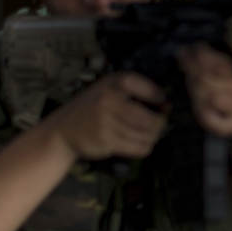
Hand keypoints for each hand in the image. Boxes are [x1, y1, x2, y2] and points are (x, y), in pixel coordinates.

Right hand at [43, 72, 167, 159]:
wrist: (63, 128)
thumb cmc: (93, 107)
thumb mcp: (110, 89)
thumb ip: (136, 92)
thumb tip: (167, 104)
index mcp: (115, 82)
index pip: (152, 90)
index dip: (161, 99)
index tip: (163, 105)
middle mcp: (111, 99)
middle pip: (152, 119)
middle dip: (161, 123)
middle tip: (160, 124)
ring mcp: (107, 121)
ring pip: (147, 135)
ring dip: (154, 137)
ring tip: (150, 134)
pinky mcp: (106, 141)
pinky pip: (139, 148)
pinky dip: (145, 147)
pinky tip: (140, 143)